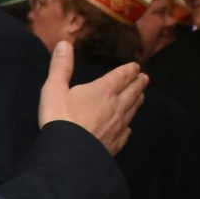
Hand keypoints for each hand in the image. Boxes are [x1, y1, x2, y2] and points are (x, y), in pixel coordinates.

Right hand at [40, 42, 143, 156]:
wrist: (70, 155)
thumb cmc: (60, 119)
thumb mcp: (54, 89)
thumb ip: (61, 67)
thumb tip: (65, 43)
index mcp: (103, 90)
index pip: (121, 76)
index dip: (129, 70)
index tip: (136, 66)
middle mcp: (116, 106)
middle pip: (132, 92)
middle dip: (138, 83)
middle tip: (145, 78)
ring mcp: (118, 126)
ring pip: (132, 110)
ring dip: (137, 100)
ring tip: (141, 96)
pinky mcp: (116, 143)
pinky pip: (126, 131)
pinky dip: (129, 125)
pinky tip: (128, 128)